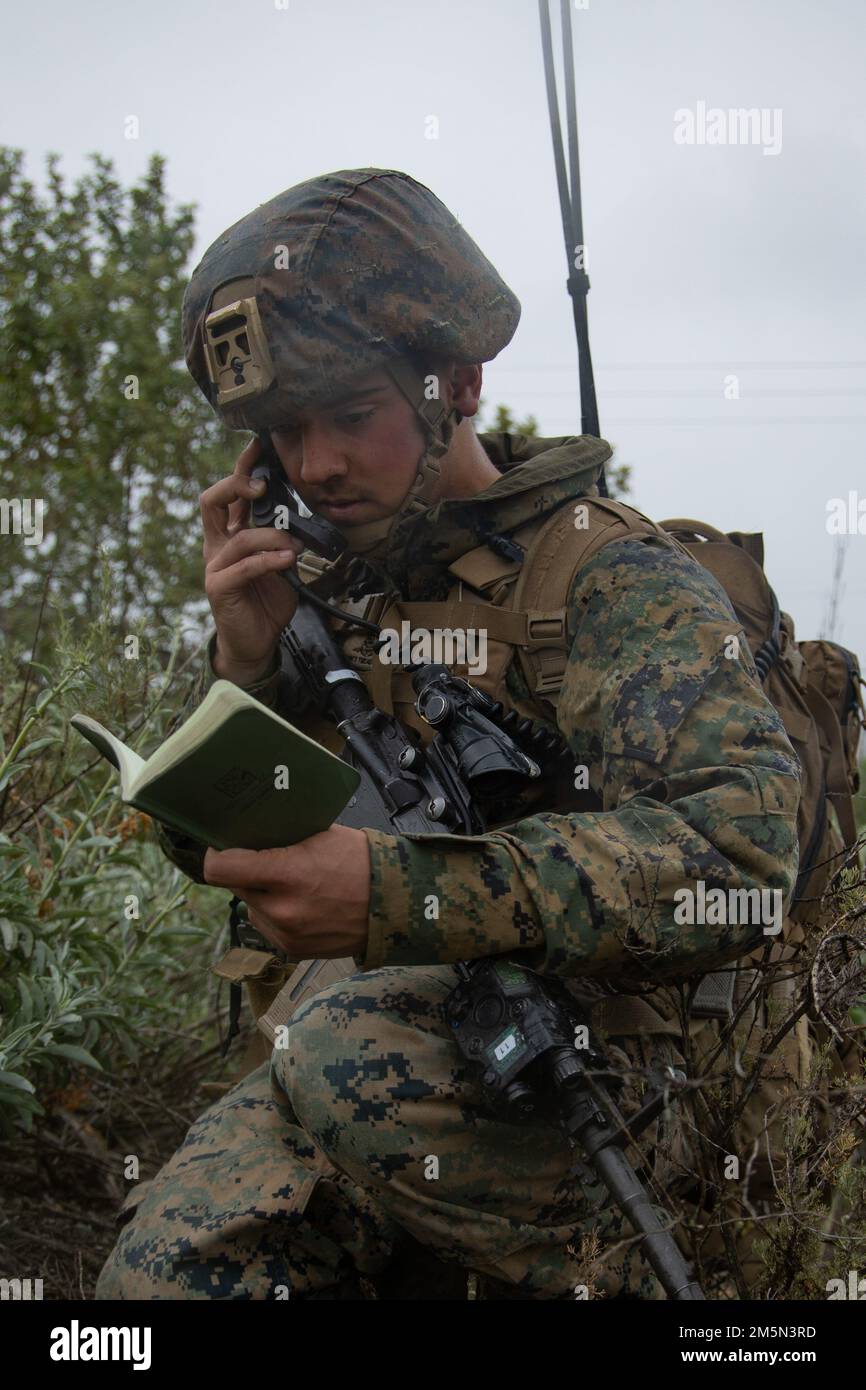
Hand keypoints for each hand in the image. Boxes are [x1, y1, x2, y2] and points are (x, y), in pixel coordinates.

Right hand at [200, 435, 304, 683]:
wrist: (256, 643)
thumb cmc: (266, 602)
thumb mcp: (281, 566)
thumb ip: (285, 543)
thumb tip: (303, 524)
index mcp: (230, 535)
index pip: (229, 494)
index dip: (241, 469)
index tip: (259, 447)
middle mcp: (217, 546)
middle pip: (212, 502)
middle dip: (235, 486)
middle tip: (260, 486)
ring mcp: (215, 566)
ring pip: (239, 537)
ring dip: (271, 537)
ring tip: (293, 546)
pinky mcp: (219, 588)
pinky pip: (243, 566)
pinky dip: (268, 560)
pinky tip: (286, 561)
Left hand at [203, 824, 370, 959]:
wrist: (396, 905)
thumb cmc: (361, 862)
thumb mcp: (321, 835)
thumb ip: (282, 837)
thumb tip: (248, 832)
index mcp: (287, 873)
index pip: (220, 868)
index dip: (217, 854)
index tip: (223, 846)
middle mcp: (281, 909)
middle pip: (236, 886)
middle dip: (247, 872)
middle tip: (268, 861)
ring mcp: (286, 933)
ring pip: (251, 907)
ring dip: (262, 895)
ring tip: (293, 885)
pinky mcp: (292, 950)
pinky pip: (268, 926)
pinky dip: (277, 914)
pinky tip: (302, 904)